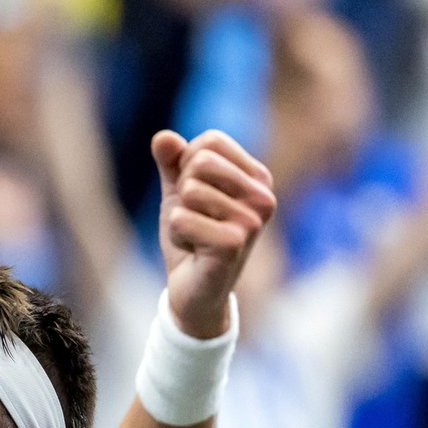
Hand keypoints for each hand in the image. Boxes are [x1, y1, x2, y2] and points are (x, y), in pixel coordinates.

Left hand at [151, 129, 276, 336]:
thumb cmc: (192, 235)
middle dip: (183, 192)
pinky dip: (177, 235)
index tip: (197, 196)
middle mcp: (264, 197)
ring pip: (189, 192)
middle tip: (196, 219)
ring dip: (180, 217)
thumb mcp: (178, 192)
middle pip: (200, 162)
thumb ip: (171, 161)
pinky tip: (194, 251)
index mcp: (258, 178)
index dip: (187, 165)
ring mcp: (252, 222)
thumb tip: (163, 137)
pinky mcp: (234, 245)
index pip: (210, 142)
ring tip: (196, 236)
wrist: (193, 290)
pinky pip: (180, 219)